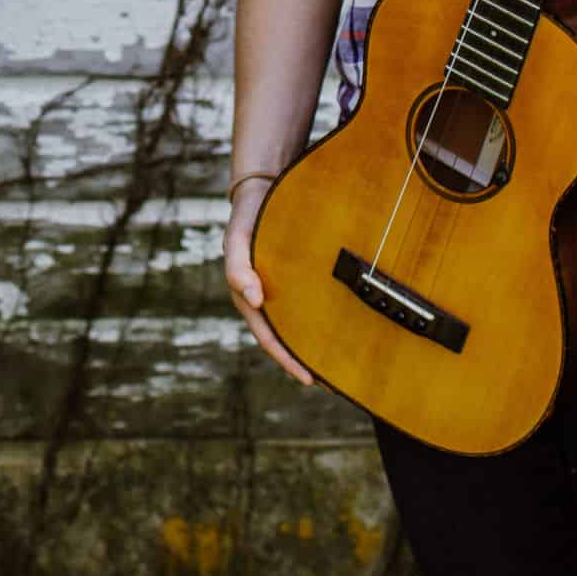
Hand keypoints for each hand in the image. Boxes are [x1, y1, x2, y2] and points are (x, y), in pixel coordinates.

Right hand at [225, 175, 320, 389]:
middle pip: (285, 340)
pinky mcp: (295, 280)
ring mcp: (280, 290)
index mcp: (249, 296)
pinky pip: (309, 306)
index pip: (268, 338)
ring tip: (340, 366)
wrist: (263, 192)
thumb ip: (238, 267)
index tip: (309, 379)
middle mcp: (264, 299)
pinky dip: (321, 321)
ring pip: (298, 326)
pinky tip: (340, 327)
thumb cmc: (248, 218)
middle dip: (305, 363)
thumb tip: (253, 299)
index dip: (287, 360)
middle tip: (333, 383)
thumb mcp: (237, 239)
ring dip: (314, 347)